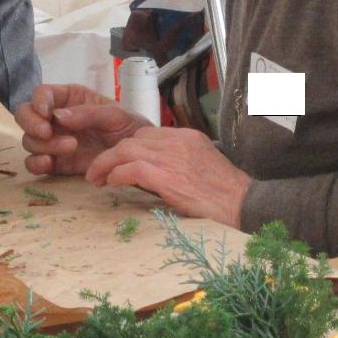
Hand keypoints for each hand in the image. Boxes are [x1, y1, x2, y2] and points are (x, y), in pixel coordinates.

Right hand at [16, 84, 149, 175]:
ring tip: (71, 147)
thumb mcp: (115, 115)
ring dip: (43, 144)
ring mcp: (53, 141)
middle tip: (46, 132)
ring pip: (29, 140)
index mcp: (69, 99)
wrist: (137, 157)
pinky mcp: (55, 163)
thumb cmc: (128, 128)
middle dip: (31, 123)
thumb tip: (58, 116)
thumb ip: (88, 113)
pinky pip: (33, 163)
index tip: (46, 113)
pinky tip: (48, 163)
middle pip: (25, 115)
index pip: (42, 93)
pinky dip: (35, 164)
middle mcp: (55, 118)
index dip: (39, 101)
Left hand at [85, 127, 252, 225]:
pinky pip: (131, 169)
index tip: (117, 161)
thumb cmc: (225, 193)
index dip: (127, 148)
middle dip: (112, 154)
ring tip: (96, 178)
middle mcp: (177, 141)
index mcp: (187, 137)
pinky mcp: (167, 176)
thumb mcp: (202, 165)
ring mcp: (172, 157)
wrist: (241, 203)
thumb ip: (179, 160)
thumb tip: (155, 171)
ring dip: (106, 164)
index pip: (147, 134)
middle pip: (133, 139)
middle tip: (99, 171)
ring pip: (126, 150)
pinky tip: (111, 183)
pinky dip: (116, 175)